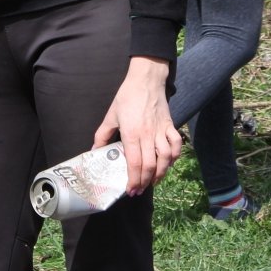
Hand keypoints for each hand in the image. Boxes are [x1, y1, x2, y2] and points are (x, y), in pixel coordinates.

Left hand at [93, 57, 180, 195]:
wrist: (146, 79)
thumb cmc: (127, 96)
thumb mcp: (111, 116)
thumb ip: (102, 135)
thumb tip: (93, 151)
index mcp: (132, 134)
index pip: (134, 163)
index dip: (133, 180)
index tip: (130, 190)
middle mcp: (148, 135)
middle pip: (150, 165)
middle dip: (144, 182)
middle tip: (138, 190)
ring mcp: (161, 130)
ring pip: (166, 158)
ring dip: (161, 173)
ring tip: (153, 181)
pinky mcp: (170, 125)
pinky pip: (176, 144)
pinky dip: (175, 156)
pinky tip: (169, 163)